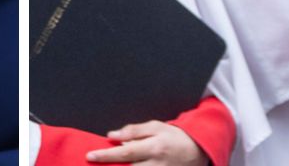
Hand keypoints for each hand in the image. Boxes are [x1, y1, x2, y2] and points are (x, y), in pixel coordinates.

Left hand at [85, 121, 207, 163]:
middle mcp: (156, 164)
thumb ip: (133, 131)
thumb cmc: (174, 137)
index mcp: (154, 147)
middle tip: (92, 164)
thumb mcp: (155, 127)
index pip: (126, 152)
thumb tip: (112, 136)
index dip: (107, 156)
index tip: (90, 156)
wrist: (198, 151)